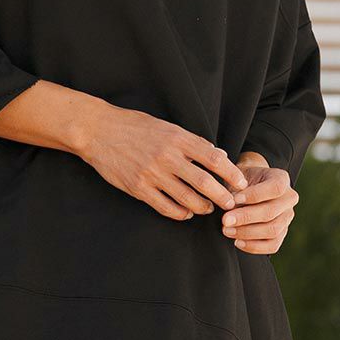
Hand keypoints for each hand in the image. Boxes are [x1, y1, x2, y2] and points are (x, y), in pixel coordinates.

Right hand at [77, 104, 249, 219]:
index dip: (232, 174)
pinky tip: (186, 213)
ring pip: (186, 198)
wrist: (98, 131)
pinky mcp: (138, 188)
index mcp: (178, 138)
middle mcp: (167, 156)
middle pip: (204, 182)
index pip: (214, 159)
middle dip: (222, 196)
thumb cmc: (134, 126)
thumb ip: (192, 142)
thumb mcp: (166, 126)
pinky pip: (165, 207)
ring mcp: (152, 174)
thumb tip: (219, 155)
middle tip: (231, 204)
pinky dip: (180, 213)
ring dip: (202, 207)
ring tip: (208, 209)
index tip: (241, 184)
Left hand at [222, 158, 297, 253]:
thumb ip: (237, 190)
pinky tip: (237, 242)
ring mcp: (287, 217)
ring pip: (273, 230)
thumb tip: (231, 207)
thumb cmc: (241, 181)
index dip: (254, 195)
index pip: (275, 188)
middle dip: (246, 218)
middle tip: (225, 220)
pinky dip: (254, 246)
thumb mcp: (238, 178)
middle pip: (271, 212)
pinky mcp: (282, 233)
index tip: (234, 199)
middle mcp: (289, 198)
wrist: (246, 188)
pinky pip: (272, 245)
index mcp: (281, 179)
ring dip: (247, 233)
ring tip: (228, 231)